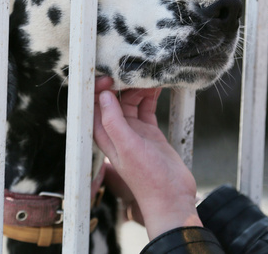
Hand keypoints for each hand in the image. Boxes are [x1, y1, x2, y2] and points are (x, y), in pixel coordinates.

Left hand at [93, 78, 201, 238]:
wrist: (172, 198)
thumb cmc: (148, 179)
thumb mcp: (128, 148)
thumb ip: (114, 121)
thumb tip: (103, 96)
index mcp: (106, 136)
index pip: (95, 106)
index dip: (99, 89)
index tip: (110, 75)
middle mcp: (117, 132)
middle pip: (113, 100)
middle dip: (121, 84)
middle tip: (133, 69)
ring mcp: (134, 131)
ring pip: (131, 101)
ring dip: (138, 88)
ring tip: (148, 74)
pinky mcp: (150, 132)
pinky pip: (147, 108)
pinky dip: (151, 96)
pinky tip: (158, 86)